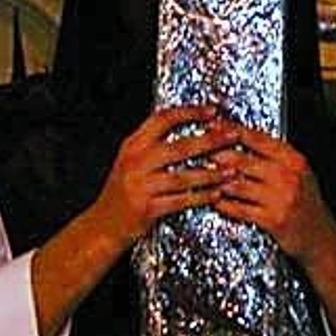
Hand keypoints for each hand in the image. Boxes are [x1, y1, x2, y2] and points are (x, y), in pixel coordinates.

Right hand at [93, 107, 232, 252]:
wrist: (102, 225)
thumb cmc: (121, 191)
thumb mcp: (129, 160)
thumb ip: (151, 143)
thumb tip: (184, 123)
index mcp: (132, 144)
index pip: (163, 119)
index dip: (190, 112)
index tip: (212, 110)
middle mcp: (136, 162)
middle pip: (179, 146)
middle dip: (210, 140)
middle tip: (232, 135)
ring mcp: (141, 186)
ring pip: (183, 176)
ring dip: (211, 173)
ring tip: (232, 170)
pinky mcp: (147, 208)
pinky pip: (181, 200)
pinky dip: (201, 196)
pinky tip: (217, 193)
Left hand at [212, 123, 335, 264]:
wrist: (320, 237)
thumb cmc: (306, 202)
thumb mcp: (298, 171)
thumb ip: (274, 156)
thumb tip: (242, 138)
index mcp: (293, 158)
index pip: (257, 138)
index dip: (232, 130)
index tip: (214, 125)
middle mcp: (287, 176)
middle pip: (243, 160)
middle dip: (217, 154)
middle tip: (199, 150)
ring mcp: (280, 198)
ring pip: (238, 184)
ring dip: (217, 181)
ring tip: (201, 175)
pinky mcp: (272, 220)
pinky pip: (240, 209)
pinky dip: (224, 204)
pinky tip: (214, 200)